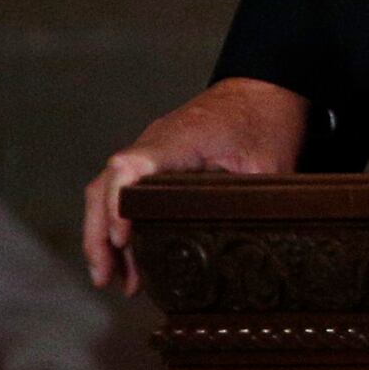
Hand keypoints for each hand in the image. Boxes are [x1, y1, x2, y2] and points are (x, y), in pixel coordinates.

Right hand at [82, 77, 307, 292]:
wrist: (265, 90)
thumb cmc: (266, 121)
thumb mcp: (270, 168)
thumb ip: (250, 204)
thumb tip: (245, 248)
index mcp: (180, 140)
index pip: (130, 167)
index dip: (117, 204)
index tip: (122, 239)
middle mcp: (155, 143)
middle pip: (106, 185)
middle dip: (99, 234)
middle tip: (105, 276)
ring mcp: (152, 151)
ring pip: (109, 191)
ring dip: (104, 234)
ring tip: (114, 279)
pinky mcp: (157, 161)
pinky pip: (126, 190)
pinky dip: (120, 221)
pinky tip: (129, 256)